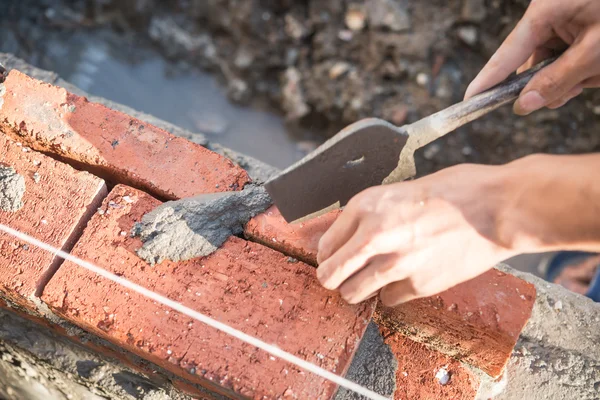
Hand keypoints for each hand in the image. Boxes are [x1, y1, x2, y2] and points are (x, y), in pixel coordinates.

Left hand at [316, 164, 518, 306]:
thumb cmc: (455, 191)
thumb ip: (371, 215)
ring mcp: (394, 263)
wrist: (496, 208)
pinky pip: (387, 300)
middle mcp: (373, 235)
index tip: (336, 258)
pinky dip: (392, 293)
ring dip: (358, 290)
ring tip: (371, 281)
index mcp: (365, 206)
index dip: (329, 255)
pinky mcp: (417, 285)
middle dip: (334, 278)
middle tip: (343, 277)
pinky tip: (407, 278)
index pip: (324, 245)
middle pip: (329, 275)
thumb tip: (350, 236)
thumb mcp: (400, 190)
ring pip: (351, 294)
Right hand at [464, 0, 599, 114]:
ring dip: (578, 75)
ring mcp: (564, 22)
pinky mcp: (578, 26)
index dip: (487, 81)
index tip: (469, 101)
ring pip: (556, 65)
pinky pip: (571, 57)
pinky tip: (599, 64)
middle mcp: (548, 17)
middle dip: (555, 82)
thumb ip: (558, 80)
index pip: (506, 56)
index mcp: (543, 13)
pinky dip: (587, 67)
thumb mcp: (596, 51)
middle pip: (534, 65)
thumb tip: (523, 106)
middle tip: (577, 87)